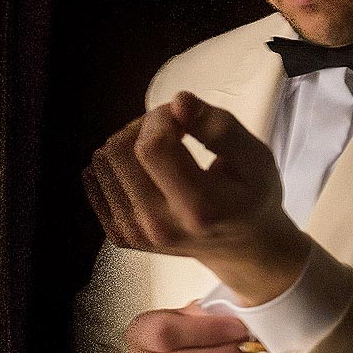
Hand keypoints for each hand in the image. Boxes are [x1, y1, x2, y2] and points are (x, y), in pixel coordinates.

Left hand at [83, 91, 308, 304]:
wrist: (244, 249)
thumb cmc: (253, 199)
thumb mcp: (256, 159)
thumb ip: (220, 128)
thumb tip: (178, 102)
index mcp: (197, 208)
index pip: (152, 146)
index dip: (161, 117)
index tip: (184, 119)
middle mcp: (159, 225)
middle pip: (119, 151)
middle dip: (143, 127)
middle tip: (174, 131)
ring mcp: (135, 234)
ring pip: (103, 162)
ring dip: (129, 143)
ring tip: (162, 150)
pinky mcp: (120, 235)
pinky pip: (96, 181)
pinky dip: (118, 165)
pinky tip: (146, 170)